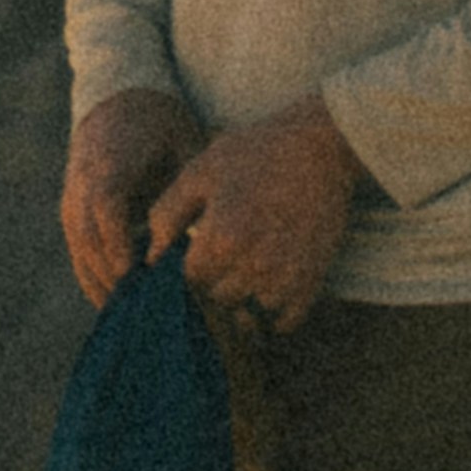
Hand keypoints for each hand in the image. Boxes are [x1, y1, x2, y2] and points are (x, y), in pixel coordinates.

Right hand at [62, 89, 200, 307]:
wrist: (118, 100)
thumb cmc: (160, 126)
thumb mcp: (181, 146)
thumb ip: (187, 190)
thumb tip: (204, 239)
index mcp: (110, 165)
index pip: (107, 212)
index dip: (122, 249)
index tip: (144, 280)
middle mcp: (82, 186)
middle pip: (90, 242)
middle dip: (118, 281)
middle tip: (152, 316)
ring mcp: (72, 202)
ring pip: (82, 256)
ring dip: (108, 287)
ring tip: (143, 319)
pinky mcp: (71, 215)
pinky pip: (80, 256)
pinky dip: (99, 281)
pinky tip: (128, 302)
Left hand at [167, 101, 371, 321]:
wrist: (320, 147)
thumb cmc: (256, 153)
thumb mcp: (201, 171)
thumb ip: (168, 214)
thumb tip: (150, 256)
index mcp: (222, 239)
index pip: (189, 280)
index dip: (188, 266)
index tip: (195, 252)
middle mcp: (254, 267)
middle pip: (216, 300)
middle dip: (213, 283)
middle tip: (224, 257)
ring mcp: (285, 280)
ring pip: (247, 315)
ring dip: (241, 299)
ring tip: (246, 266)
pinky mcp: (311, 285)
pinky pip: (281, 323)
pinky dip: (271, 311)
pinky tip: (268, 280)